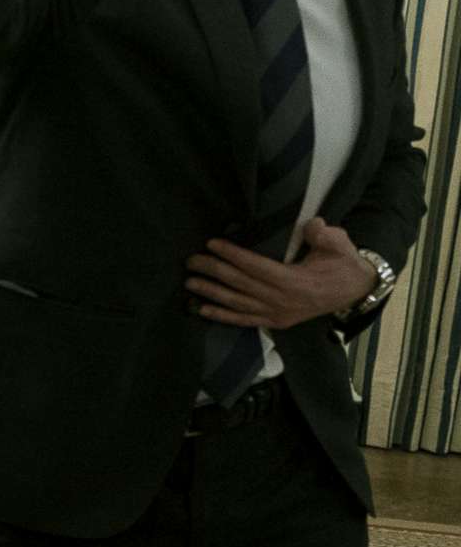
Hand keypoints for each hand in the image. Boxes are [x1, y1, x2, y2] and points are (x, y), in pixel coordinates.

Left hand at [185, 219, 376, 330]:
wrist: (356, 290)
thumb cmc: (343, 263)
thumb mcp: (340, 244)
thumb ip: (325, 235)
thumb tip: (312, 224)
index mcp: (296, 281)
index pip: (256, 266)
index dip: (233, 255)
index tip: (212, 243)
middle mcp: (283, 300)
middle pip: (241, 284)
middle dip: (213, 271)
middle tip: (191, 260)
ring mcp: (278, 314)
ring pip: (238, 303)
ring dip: (211, 293)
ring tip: (189, 282)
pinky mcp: (276, 322)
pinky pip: (245, 320)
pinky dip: (223, 316)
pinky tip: (203, 310)